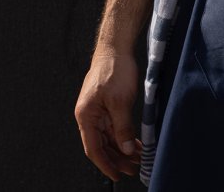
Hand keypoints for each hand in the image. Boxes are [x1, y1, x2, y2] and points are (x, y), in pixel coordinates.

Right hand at [74, 47, 141, 178]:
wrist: (115, 49)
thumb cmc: (114, 70)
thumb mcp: (121, 101)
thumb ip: (122, 127)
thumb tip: (125, 148)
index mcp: (86, 116)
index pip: (94, 148)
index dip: (105, 164)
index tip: (117, 175)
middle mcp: (89, 116)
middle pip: (102, 145)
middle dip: (117, 159)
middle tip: (133, 169)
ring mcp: (98, 112)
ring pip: (109, 138)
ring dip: (122, 149)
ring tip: (138, 159)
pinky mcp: (107, 107)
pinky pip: (114, 128)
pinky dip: (124, 137)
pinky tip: (136, 144)